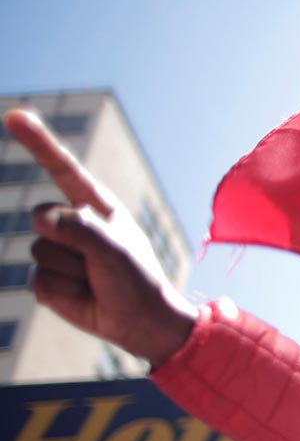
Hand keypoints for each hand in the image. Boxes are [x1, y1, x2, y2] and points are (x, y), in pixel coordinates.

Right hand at [3, 109, 196, 366]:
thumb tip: (42, 223)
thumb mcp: (114, 248)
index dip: (37, 142)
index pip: (61, 169)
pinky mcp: (48, 281)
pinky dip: (62, 293)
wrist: (143, 324)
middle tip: (101, 264)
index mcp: (95, 207)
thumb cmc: (138, 281)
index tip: (14, 116)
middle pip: (41, 219)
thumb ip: (79, 228)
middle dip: (69, 244)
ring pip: (39, 253)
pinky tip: (84, 296)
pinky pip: (37, 281)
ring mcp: (58, 253)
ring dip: (71, 272)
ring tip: (96, 281)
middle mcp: (73, 225)